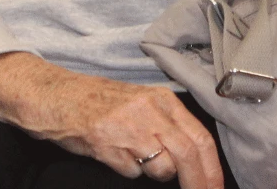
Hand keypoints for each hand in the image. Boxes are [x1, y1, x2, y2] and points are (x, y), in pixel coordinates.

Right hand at [0, 52, 223, 187]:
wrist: (60, 97)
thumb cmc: (102, 102)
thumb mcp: (142, 103)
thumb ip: (168, 124)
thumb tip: (194, 157)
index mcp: (162, 99)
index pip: (200, 136)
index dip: (212, 167)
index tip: (216, 188)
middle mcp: (150, 110)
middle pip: (188, 153)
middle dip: (199, 182)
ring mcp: (129, 127)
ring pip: (162, 167)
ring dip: (156, 174)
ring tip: (136, 157)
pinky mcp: (108, 144)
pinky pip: (132, 172)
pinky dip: (129, 172)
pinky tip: (116, 155)